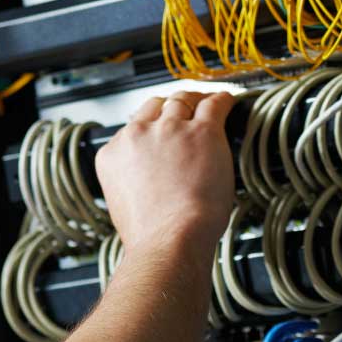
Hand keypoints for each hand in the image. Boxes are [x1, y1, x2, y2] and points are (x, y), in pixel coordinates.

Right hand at [94, 89, 235, 264]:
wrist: (169, 241)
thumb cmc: (151, 235)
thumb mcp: (123, 204)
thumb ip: (132, 181)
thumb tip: (147, 181)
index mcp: (113, 154)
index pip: (133, 125)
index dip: (150, 124)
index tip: (160, 127)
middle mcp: (138, 135)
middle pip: (157, 106)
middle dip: (172, 107)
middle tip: (185, 111)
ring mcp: (169, 130)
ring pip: (183, 101)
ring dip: (196, 101)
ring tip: (207, 103)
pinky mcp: (202, 132)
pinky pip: (214, 104)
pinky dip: (222, 101)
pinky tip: (228, 102)